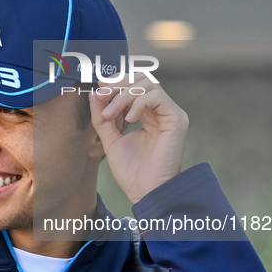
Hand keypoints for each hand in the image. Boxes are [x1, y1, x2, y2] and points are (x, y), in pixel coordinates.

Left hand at [89, 77, 188, 202]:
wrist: (145, 192)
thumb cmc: (131, 172)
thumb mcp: (110, 140)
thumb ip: (102, 118)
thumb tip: (94, 94)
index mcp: (147, 115)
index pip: (134, 85)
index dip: (116, 82)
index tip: (98, 89)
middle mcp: (160, 112)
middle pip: (142, 79)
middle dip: (118, 84)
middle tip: (101, 95)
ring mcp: (170, 114)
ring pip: (148, 85)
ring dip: (124, 95)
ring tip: (110, 113)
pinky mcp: (177, 119)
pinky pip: (157, 96)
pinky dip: (138, 102)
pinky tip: (129, 118)